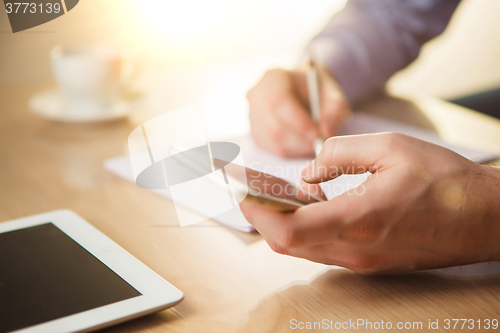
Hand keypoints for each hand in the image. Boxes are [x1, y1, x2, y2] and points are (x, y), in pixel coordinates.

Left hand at [240, 133, 499, 273]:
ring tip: (277, 194)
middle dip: (262, 217)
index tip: (242, 193)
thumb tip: (308, 170)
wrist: (483, 218)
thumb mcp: (391, 148)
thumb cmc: (445, 182)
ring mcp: (361, 261)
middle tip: (252, 190)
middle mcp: (354, 250)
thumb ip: (339, 155)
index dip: (257, 214)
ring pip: (302, 249)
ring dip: (281, 224)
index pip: (287, 231)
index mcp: (357, 220)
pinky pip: (322, 249)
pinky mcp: (368, 261)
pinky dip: (304, 229)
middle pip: (287, 245)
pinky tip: (309, 205)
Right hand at [246, 67, 349, 156]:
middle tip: (320, 144)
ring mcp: (252, 116)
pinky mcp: (255, 134)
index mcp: (273, 78)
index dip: (297, 122)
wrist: (304, 92)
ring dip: (297, 148)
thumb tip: (327, 131)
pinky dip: (291, 152)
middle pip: (273, 126)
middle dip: (300, 140)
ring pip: (273, 141)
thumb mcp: (332, 92)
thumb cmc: (317, 90)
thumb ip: (336, 107)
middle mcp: (256, 96)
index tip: (317, 134)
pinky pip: (271, 149)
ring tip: (315, 143)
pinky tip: (304, 144)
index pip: (278, 101)